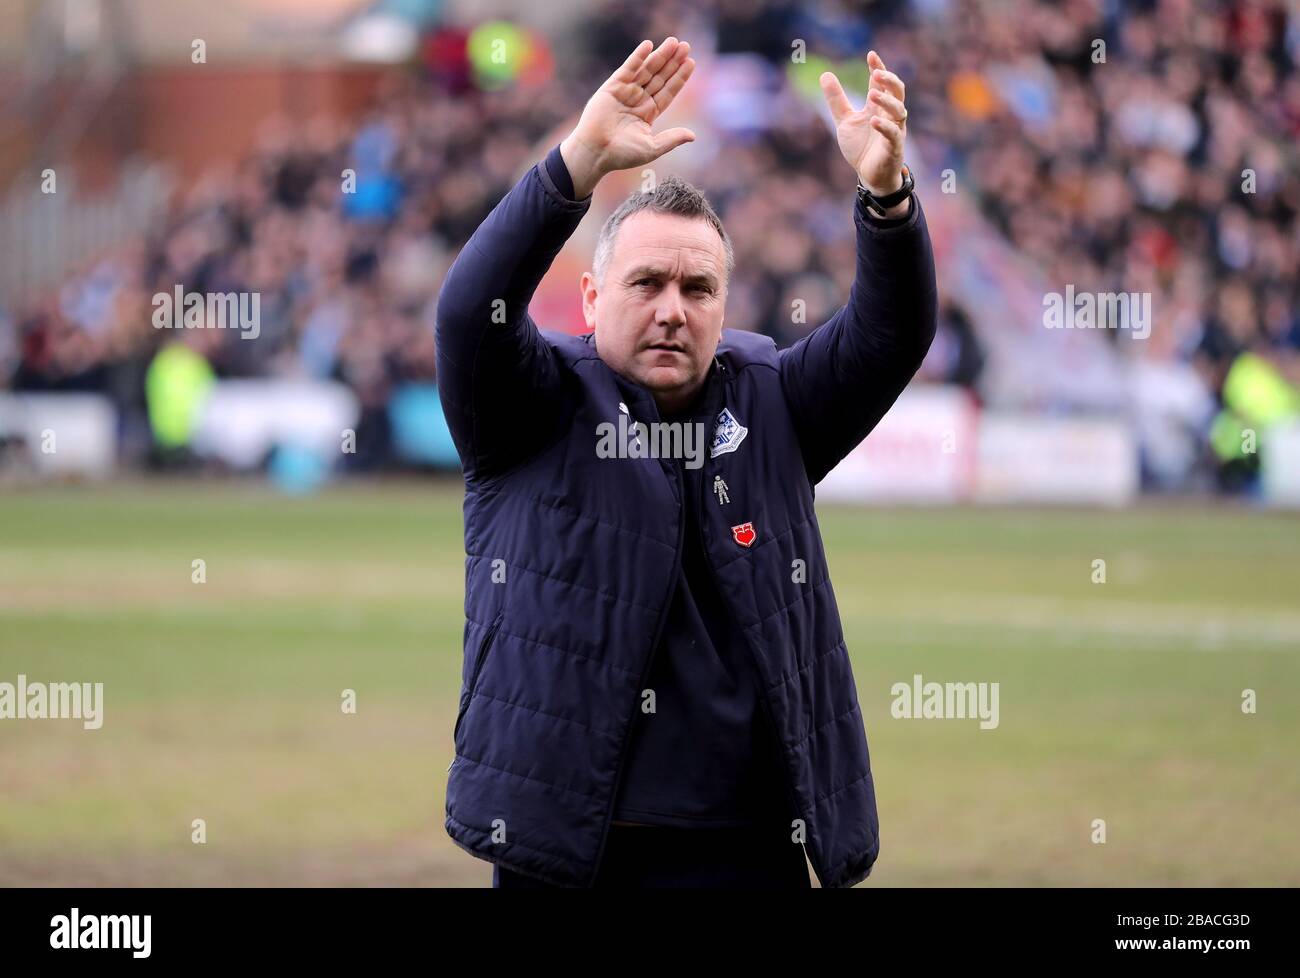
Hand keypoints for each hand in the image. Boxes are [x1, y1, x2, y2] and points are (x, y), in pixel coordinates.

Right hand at [560, 37, 696, 198]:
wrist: (596, 152)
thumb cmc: (622, 155)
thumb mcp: (652, 147)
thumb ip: (672, 139)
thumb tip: (693, 136)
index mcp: (649, 113)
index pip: (668, 91)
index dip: (679, 77)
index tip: (691, 63)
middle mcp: (638, 100)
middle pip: (660, 76)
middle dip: (672, 62)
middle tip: (686, 46)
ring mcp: (626, 92)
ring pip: (646, 70)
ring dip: (660, 55)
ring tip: (674, 42)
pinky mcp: (612, 87)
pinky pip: (627, 68)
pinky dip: (637, 57)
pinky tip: (648, 45)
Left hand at [820, 50, 908, 212]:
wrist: (868, 175)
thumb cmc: (861, 147)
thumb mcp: (845, 120)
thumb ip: (837, 100)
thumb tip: (825, 74)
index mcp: (878, 107)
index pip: (882, 83)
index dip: (878, 68)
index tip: (871, 55)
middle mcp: (889, 115)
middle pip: (897, 91)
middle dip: (889, 80)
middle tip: (876, 73)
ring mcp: (894, 130)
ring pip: (899, 110)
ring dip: (887, 101)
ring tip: (873, 94)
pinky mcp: (894, 147)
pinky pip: (894, 134)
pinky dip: (885, 126)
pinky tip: (874, 120)